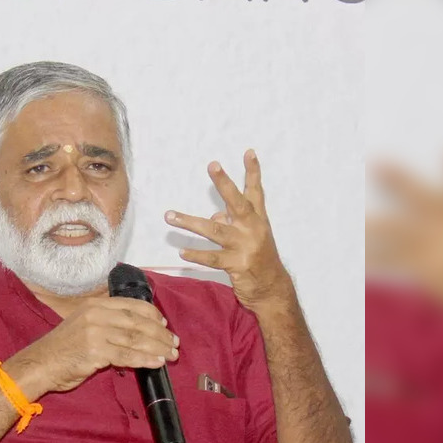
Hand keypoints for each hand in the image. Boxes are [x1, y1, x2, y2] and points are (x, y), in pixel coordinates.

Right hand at [8, 297, 178, 396]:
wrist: (39, 364)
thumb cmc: (62, 349)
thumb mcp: (83, 325)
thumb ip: (107, 323)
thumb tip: (137, 331)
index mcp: (95, 305)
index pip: (132, 305)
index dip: (153, 315)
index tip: (165, 324)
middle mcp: (96, 314)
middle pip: (138, 322)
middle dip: (161, 333)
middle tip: (174, 343)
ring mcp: (95, 332)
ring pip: (136, 339)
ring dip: (158, 347)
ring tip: (171, 355)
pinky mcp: (95, 352)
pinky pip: (128, 355)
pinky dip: (146, 359)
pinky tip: (157, 362)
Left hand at [165, 149, 291, 309]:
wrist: (272, 290)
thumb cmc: (258, 260)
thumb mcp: (249, 237)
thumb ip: (231, 223)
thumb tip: (213, 216)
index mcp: (257, 220)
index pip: (255, 192)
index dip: (253, 172)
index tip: (248, 152)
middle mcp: (253, 229)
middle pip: (237, 202)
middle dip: (224, 183)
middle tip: (212, 165)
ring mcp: (245, 246)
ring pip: (215, 230)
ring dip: (190, 222)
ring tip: (170, 216)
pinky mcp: (238, 264)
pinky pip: (213, 258)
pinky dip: (197, 255)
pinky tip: (182, 252)